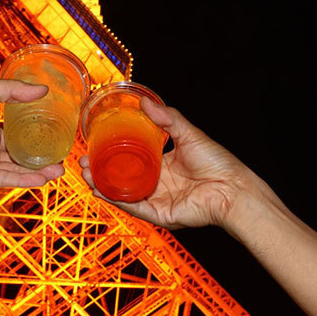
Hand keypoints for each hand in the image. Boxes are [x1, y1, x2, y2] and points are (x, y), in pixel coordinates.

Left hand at [0, 80, 64, 188]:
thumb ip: (15, 92)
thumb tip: (43, 89)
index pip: (17, 140)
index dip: (36, 141)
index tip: (55, 140)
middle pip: (19, 158)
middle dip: (41, 161)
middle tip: (62, 159)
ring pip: (15, 171)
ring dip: (37, 173)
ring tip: (59, 171)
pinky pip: (4, 180)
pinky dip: (24, 180)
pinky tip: (42, 178)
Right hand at [79, 97, 267, 229]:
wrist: (233, 188)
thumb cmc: (218, 163)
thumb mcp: (187, 134)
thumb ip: (167, 118)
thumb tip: (145, 102)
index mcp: (163, 166)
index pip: (132, 160)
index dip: (112, 154)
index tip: (95, 146)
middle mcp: (158, 183)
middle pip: (122, 178)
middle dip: (100, 171)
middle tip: (83, 162)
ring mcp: (158, 199)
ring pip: (123, 193)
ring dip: (102, 185)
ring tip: (85, 173)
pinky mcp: (160, 214)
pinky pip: (134, 206)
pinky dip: (116, 199)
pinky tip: (101, 190)